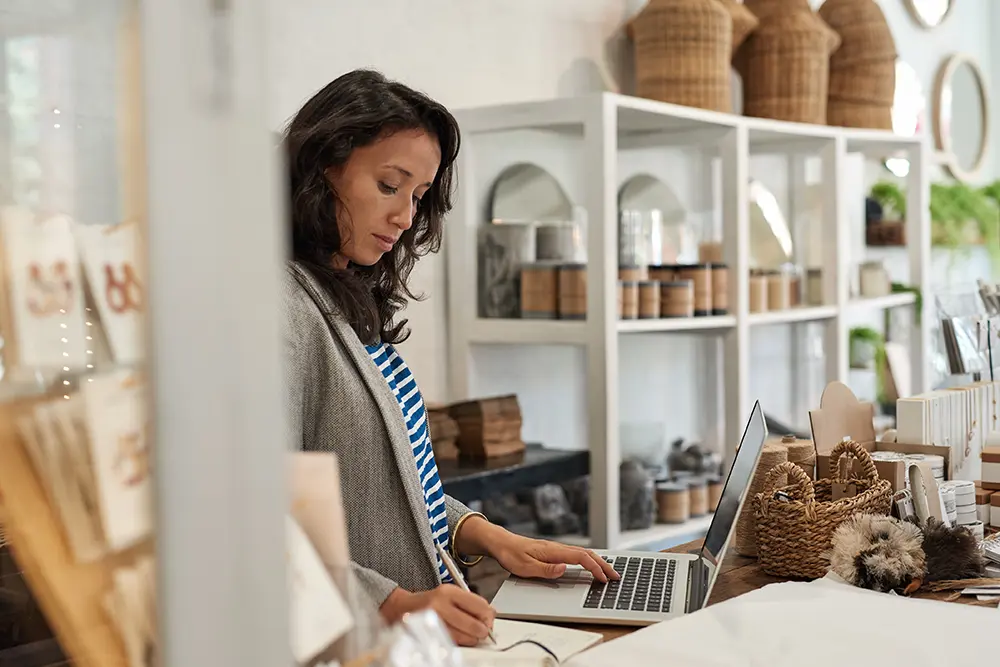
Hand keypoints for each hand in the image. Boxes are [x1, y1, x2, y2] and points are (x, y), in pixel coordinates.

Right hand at [380, 585, 494, 646]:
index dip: (488, 616)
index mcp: (448, 591)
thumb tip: (491, 614)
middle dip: (482, 631)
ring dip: (471, 639)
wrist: (400, 609)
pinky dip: (459, 643)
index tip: (489, 620)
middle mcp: (440, 604)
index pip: (479, 605)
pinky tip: (457, 637)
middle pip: (474, 624)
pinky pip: (453, 643)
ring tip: (469, 635)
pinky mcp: (429, 634)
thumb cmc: (427, 603)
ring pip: (465, 637)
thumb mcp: (449, 595)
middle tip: (482, 631)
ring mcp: (434, 620)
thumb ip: (470, 603)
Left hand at [489, 532, 618, 582]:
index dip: (595, 568)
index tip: (604, 578)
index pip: (581, 558)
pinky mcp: (554, 551)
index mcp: (553, 551)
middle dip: (604, 564)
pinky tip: (591, 565)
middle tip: (616, 576)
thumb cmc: (511, 555)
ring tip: (609, 572)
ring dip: (598, 562)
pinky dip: (589, 559)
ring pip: (583, 553)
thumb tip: (564, 568)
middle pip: (587, 554)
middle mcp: (558, 547)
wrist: (501, 543)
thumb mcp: (525, 567)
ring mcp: (556, 548)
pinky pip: (577, 554)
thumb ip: (545, 569)